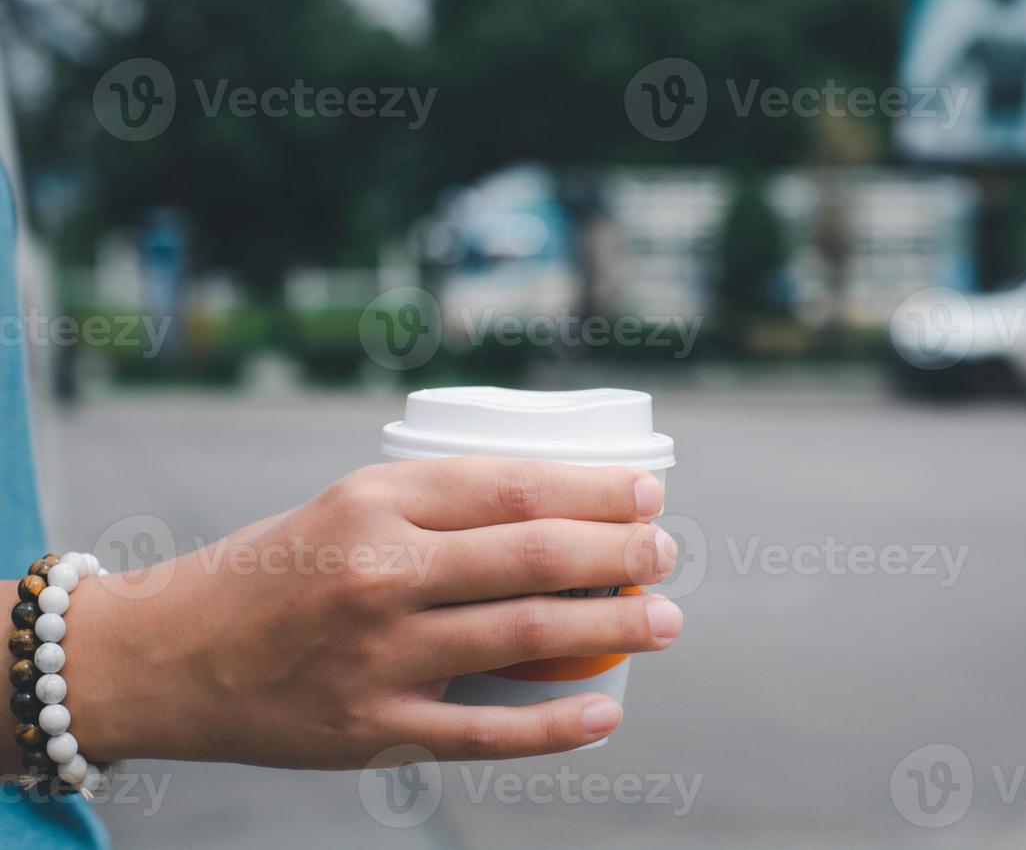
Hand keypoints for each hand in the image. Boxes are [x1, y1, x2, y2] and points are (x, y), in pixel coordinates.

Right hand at [47, 459, 679, 768]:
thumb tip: (556, 508)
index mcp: (377, 504)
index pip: (515, 486)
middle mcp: (381, 573)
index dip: (597, 489)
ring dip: (614, 628)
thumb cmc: (276, 570)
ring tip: (665, 621)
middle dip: (623, 553)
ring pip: (528, 637)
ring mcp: (378, 657)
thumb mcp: (348, 509)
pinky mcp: (370, 730)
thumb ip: (439, 507)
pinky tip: (605, 714)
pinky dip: (554, 726)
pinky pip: (484, 732)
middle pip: (536, 557)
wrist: (165, 656)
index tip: (648, 493)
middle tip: (667, 554)